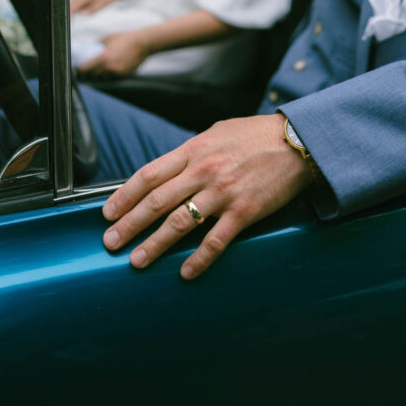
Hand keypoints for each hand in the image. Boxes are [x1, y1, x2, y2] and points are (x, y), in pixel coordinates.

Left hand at [78, 30, 148, 76]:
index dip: (79, 71)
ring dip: (98, 77)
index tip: (77, 70)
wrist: (142, 43)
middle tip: (84, 72)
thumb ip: (96, 44)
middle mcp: (109, 68)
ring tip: (96, 72)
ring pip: (103, 79)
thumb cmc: (124, 38)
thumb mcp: (107, 38)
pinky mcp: (124, 76)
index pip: (85, 69)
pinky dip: (109, 76)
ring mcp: (117, 73)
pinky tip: (108, 70)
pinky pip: (113, 78)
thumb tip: (87, 47)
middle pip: (92, 77)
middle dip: (88, 75)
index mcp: (103, 58)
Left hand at [102, 114, 312, 278]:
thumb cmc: (255, 135)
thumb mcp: (217, 133)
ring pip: (180, 223)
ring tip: (137, 260)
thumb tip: (168, 170)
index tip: (108, 212)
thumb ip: (191, 153)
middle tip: (110, 242)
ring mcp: (223, 193)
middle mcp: (204, 171)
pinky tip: (186, 272)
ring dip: (155, 244)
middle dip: (130, 224)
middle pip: (157, 201)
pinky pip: (216, 240)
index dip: (125, 195)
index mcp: (194, 150)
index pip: (149, 174)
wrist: (297, 141)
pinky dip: (199, 259)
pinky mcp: (244, 212)